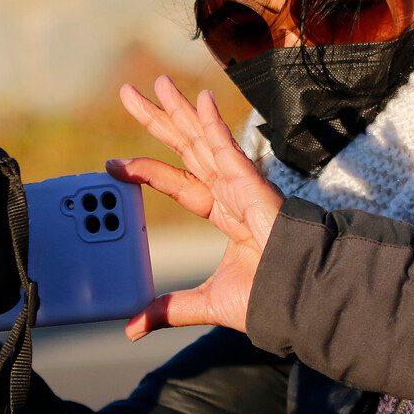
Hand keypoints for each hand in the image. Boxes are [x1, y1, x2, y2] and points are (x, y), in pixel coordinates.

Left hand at [106, 75, 283, 340]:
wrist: (300, 300)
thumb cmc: (268, 298)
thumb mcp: (206, 303)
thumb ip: (170, 310)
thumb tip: (132, 329)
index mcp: (221, 212)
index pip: (176, 182)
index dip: (147, 170)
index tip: (113, 164)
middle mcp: (228, 191)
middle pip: (184, 147)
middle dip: (158, 119)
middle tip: (128, 92)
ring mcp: (240, 184)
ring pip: (200, 139)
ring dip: (177, 110)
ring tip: (155, 83)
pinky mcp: (251, 185)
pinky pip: (227, 148)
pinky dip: (212, 124)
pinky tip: (199, 100)